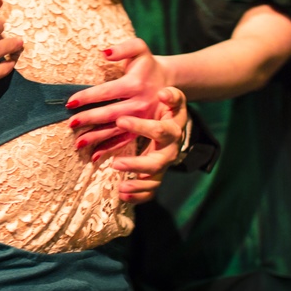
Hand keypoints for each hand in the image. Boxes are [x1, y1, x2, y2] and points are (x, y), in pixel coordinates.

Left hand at [66, 38, 167, 155]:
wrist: (168, 80)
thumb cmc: (147, 64)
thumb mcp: (139, 49)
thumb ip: (124, 48)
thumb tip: (104, 52)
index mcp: (135, 84)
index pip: (107, 91)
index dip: (88, 97)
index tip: (70, 102)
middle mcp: (140, 103)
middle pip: (110, 113)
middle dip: (89, 119)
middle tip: (70, 123)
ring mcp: (142, 119)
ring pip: (116, 130)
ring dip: (96, 137)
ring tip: (77, 143)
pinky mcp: (142, 130)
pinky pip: (125, 141)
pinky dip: (109, 149)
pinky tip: (94, 156)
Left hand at [112, 87, 187, 202]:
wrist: (174, 121)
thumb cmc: (169, 109)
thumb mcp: (173, 99)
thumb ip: (171, 95)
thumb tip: (163, 93)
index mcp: (172, 131)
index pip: (159, 131)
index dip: (141, 126)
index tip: (120, 120)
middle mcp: (170, 151)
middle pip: (157, 163)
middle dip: (136, 165)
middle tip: (116, 163)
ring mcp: (163, 165)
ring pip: (154, 181)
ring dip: (137, 186)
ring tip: (120, 187)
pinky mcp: (157, 175)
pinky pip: (150, 191)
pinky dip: (138, 196)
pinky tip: (122, 196)